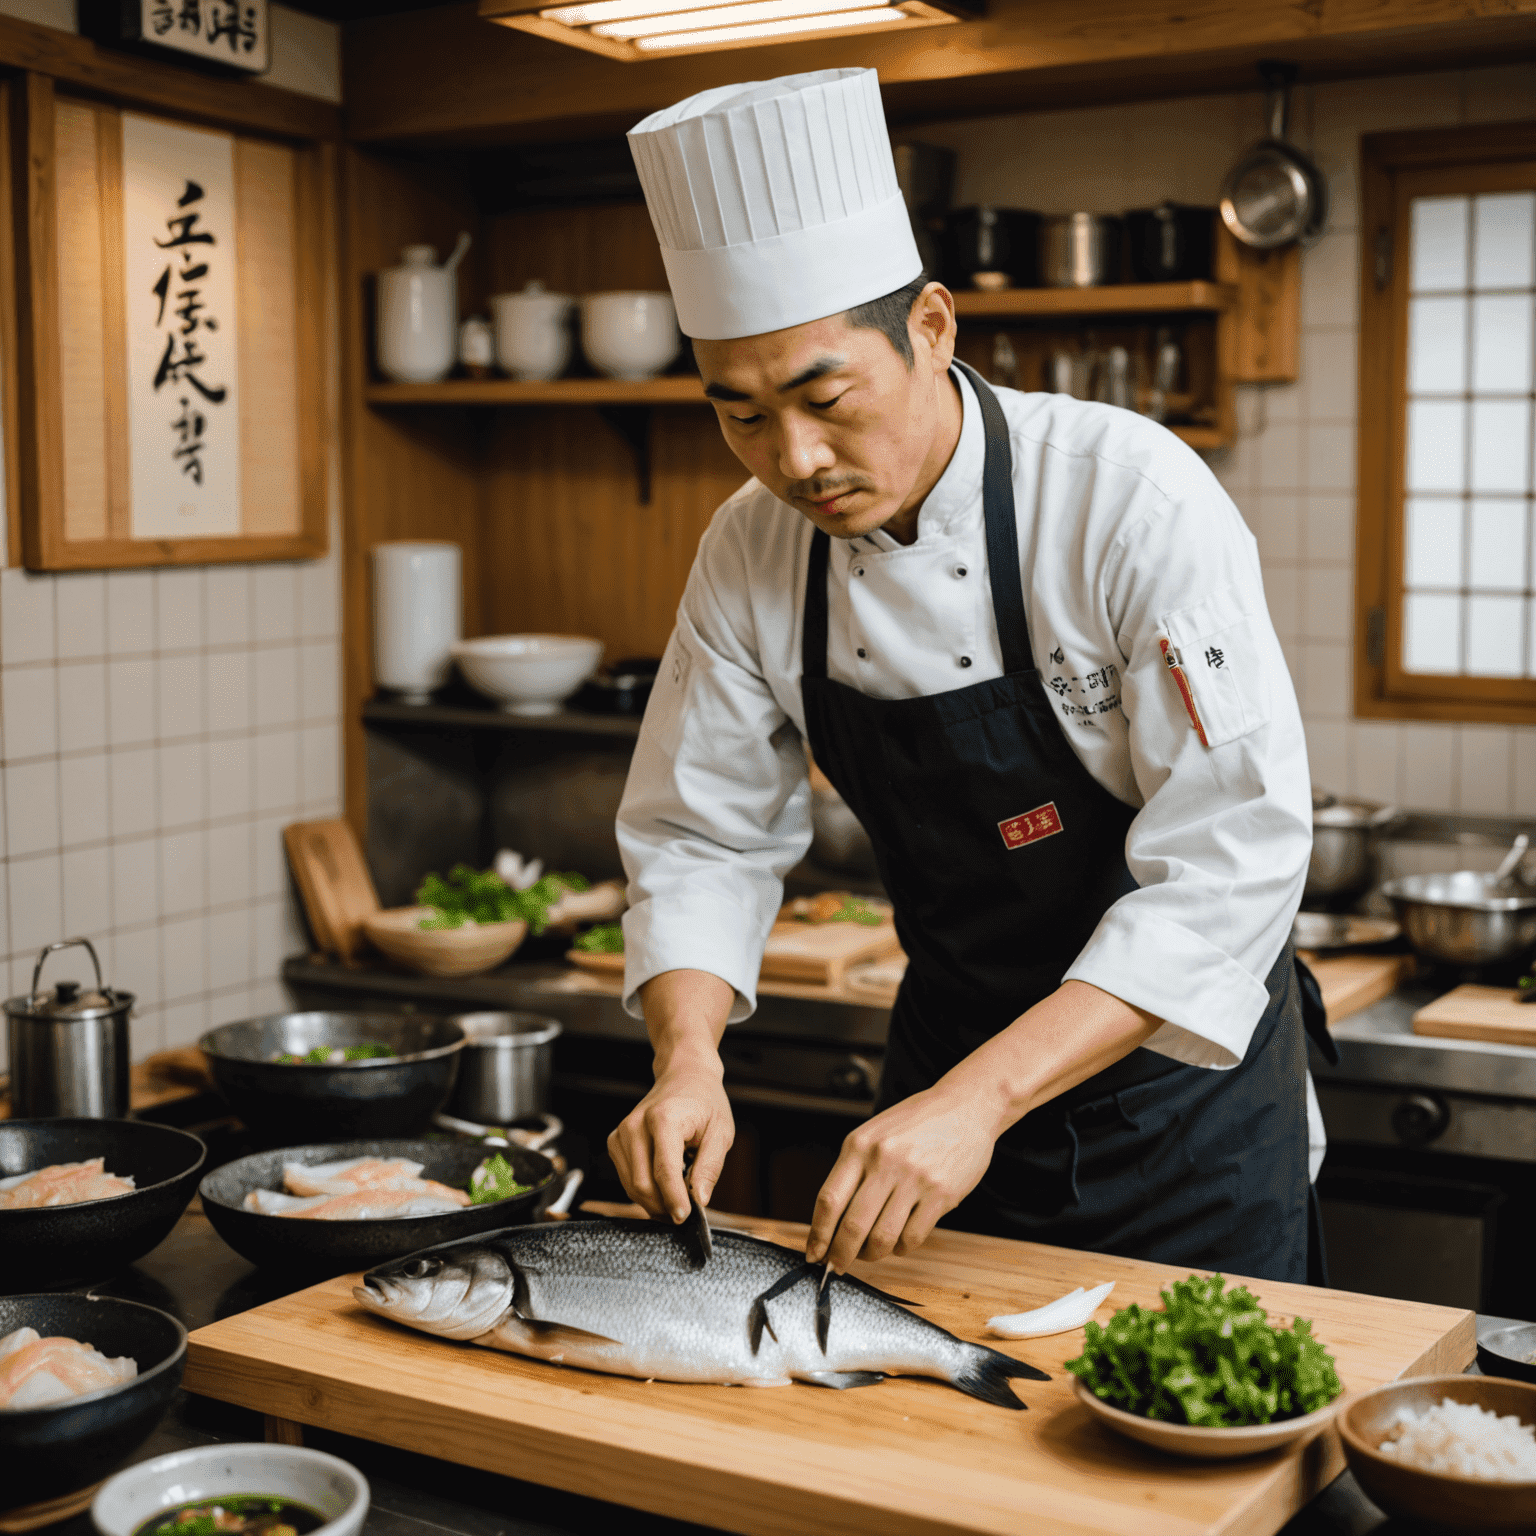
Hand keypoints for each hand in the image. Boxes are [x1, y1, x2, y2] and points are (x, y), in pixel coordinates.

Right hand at [607, 1061, 734, 1223]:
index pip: (664, 1171)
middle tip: (686, 1212)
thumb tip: (699, 1199)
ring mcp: (621, 1133)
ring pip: (631, 1186)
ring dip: (654, 1201)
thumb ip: (710, 1167)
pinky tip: (663, 1183)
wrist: (684, 1076)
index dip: (674, 1200)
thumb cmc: (704, 1102)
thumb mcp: (721, 1132)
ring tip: (677, 1196)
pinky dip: (644, 1190)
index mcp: (664, 1119)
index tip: (684, 1218)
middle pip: (642, 1184)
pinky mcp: (615, 1142)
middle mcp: (636, 1125)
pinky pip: (626, 1179)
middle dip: (664, 1206)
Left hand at [805, 1082, 996, 1271]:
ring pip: (882, 1238)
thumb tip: (832, 1220)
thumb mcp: (874, 1133)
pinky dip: (900, 1248)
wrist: (965, 1107)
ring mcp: (914, 1179)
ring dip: (871, 1255)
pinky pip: (912, 1237)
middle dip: (840, 1255)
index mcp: (860, 1145)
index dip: (818, 1234)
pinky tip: (898, 1241)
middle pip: (852, 1226)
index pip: (829, 1200)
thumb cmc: (916, 1122)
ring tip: (870, 1253)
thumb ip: (854, 1169)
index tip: (814, 1252)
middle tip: (837, 1266)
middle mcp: (884, 1161)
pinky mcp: (941, 1194)